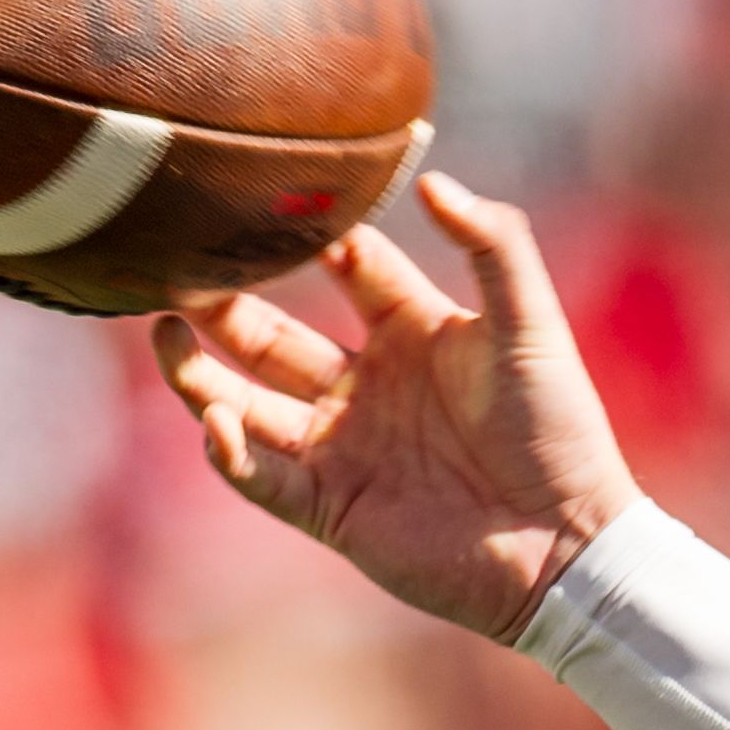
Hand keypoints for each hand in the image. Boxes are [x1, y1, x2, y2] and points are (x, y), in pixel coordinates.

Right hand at [148, 174, 643, 643]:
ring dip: (198, 373)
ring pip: (244, 402)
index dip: (308, 236)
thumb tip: (434, 182)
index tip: (256, 200)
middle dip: (221, 302)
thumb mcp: (532, 328)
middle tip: (174, 271)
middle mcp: (367, 385)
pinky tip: (217, 422)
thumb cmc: (560, 433)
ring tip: (161, 333)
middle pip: (270, 333)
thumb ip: (496, 248)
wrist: (568, 547)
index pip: (347, 265)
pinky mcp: (332, 508)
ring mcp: (344, 447)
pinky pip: (260, 476)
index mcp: (413, 332)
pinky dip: (230, 452)